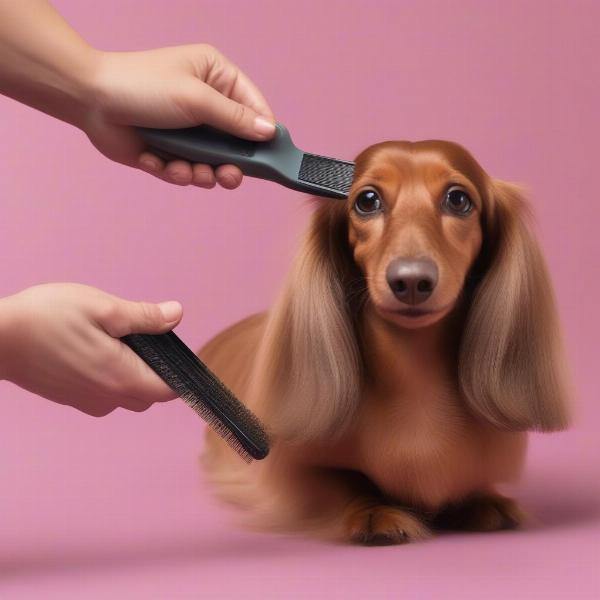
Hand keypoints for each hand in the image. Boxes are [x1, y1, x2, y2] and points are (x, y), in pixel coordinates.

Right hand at [0, 283, 182, 415]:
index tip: (176, 349)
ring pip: (128, 396)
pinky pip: (106, 394)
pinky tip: (97, 349)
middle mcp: (108, 399)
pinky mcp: (72, 398)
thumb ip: (144, 317)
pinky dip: (113, 377)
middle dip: (157, 371)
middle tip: (143, 337)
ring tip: (117, 340)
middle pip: (151, 395)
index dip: (180, 372)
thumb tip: (176, 315)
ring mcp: (88, 402)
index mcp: (123, 378)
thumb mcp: (104, 308)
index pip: (170, 390)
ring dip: (134, 373)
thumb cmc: (48, 317)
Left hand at [84, 44, 275, 188]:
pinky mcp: (169, 152)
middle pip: (236, 144)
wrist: (91, 101)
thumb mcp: (196, 98)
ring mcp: (187, 131)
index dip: (263, 132)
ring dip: (199, 172)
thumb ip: (235, 119)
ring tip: (185, 169)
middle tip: (227, 176)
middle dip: (230, 164)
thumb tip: (269, 131)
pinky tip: (155, 159)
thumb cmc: (143, 86)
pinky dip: (172, 171)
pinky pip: (184, 171)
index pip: (253, 107)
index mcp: (216, 78)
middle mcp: (205, 105)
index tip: (271, 156)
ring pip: (212, 164)